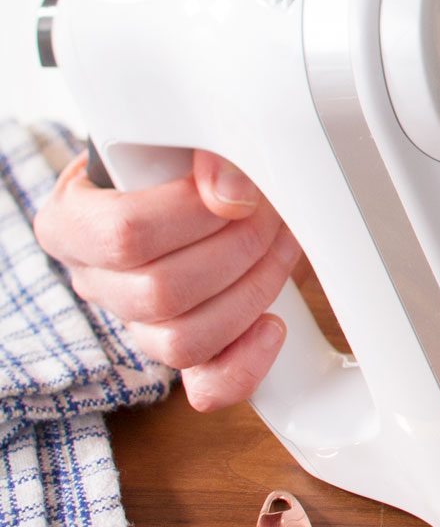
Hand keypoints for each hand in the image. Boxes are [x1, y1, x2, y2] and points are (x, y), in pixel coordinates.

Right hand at [34, 151, 301, 410]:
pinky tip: (273, 326)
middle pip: (159, 293)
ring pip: (182, 342)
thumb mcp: (182, 138)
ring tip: (281, 248)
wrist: (202, 187)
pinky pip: (205, 388)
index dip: (194, 215)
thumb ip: (202, 152)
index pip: (123, 234)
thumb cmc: (185, 163)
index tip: (236, 193)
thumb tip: (231, 194)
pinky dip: (246, 365)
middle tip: (272, 216)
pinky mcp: (186, 353)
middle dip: (237, 251)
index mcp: (72, 224)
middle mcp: (97, 281)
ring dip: (252, 293)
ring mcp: (138, 324)